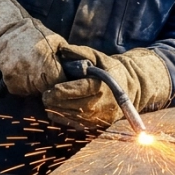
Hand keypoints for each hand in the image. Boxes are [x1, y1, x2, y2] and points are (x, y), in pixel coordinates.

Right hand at [0, 0, 67, 95]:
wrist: (8, 30)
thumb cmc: (36, 36)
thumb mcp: (57, 42)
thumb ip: (68, 58)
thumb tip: (82, 71)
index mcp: (45, 58)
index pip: (59, 82)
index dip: (61, 82)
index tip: (60, 78)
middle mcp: (31, 68)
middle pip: (45, 90)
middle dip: (48, 86)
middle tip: (47, 75)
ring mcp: (17, 75)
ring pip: (31, 92)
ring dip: (35, 87)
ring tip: (33, 72)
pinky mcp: (8, 79)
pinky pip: (19, 90)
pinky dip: (22, 86)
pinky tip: (23, 74)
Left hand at [42, 45, 171, 130]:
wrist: (128, 87)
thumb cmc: (109, 69)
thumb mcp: (97, 56)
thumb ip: (80, 52)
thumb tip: (62, 50)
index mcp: (102, 86)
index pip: (78, 90)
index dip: (61, 91)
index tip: (50, 88)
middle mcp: (102, 104)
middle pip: (73, 106)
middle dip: (56, 102)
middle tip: (45, 95)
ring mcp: (99, 117)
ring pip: (72, 117)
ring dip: (57, 111)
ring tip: (49, 102)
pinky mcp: (97, 125)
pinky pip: (76, 125)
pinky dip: (63, 119)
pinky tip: (57, 110)